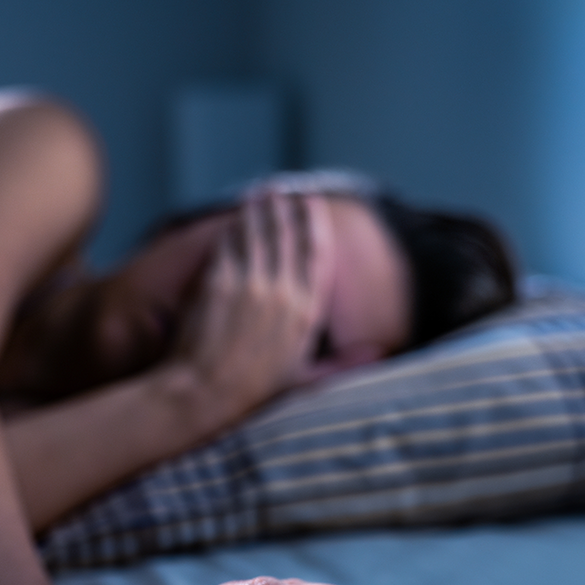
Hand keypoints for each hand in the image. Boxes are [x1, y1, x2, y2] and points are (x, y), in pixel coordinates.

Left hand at [169, 192, 336, 416]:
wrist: (205, 394)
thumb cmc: (253, 394)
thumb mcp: (307, 381)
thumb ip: (344, 363)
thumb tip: (379, 352)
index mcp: (306, 312)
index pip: (315, 254)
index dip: (314, 223)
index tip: (312, 203)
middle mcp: (281, 292)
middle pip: (286, 236)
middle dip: (285, 207)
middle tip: (281, 190)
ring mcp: (248, 285)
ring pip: (257, 234)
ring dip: (259, 210)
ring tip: (259, 193)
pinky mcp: (218, 283)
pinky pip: (229, 245)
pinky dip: (233, 228)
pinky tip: (234, 219)